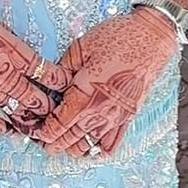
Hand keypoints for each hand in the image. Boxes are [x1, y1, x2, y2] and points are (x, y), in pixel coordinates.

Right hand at [0, 0, 71, 135]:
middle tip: (55, 111)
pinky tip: (9, 130)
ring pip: (15, 111)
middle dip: (47, 106)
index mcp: (12, 50)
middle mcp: (1, 71)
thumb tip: (28, 63)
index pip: (44, 71)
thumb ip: (13, 46)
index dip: (57, 81)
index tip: (64, 85)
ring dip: (29, 119)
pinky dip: (1, 127)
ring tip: (39, 125)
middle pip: (34, 97)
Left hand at [33, 9, 177, 156]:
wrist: (152, 37)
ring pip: (89, 145)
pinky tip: (88, 145)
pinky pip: (111, 144)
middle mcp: (101, 111)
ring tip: (61, 142)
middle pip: (71, 139)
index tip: (35, 131)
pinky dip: (97, 150)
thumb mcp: (82, 45)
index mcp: (86, 93)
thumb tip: (51, 82)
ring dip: (72, 147)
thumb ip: (63, 68)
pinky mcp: (128, 116)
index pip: (59, 123)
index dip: (45, 131)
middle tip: (42, 140)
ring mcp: (116, 117)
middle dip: (54, 143)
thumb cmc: (118, 36)